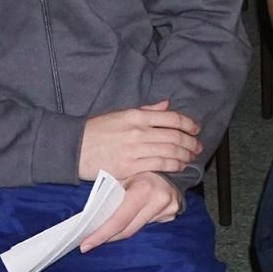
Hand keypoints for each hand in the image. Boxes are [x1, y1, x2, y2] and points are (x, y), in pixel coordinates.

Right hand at [78, 100, 201, 179]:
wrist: (74, 148)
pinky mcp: (130, 166)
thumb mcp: (120, 114)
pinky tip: (180, 166)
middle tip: (197, 147)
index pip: (172, 118)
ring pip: (170, 151)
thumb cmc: (96, 131)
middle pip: (175, 136)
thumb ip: (146, 110)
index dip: (189, 124)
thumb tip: (166, 105)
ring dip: (185, 155)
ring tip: (191, 157)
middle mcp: (138, 131)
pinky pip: (159, 165)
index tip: (195, 129)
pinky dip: (174, 165)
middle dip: (191, 142)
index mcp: (136, 116)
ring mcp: (135, 150)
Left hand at [79, 172, 181, 250]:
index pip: (119, 220)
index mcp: (144, 189)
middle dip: (107, 237)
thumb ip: (113, 196)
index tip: (85, 245)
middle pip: (127, 230)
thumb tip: (93, 218)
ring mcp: (168, 210)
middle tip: (89, 243)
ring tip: (104, 232)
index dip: (101, 234)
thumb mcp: (124, 176)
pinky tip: (126, 221)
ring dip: (119, 231)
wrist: (169, 165)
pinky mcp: (171, 215)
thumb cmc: (140, 169)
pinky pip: (147, 224)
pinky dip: (133, 223)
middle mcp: (159, 201)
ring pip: (136, 229)